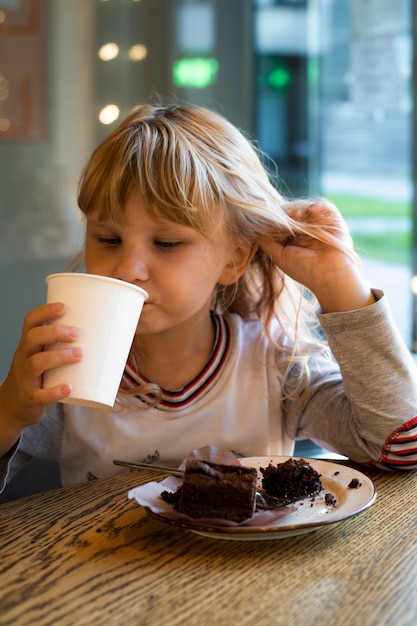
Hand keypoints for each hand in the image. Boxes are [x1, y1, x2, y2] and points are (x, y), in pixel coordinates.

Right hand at [0, 303, 82, 452]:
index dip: (44, 312)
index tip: (63, 307)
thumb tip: (109, 333)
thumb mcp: (44, 355)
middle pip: (32, 338)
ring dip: (58, 357)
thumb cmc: (39, 375)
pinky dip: (54, 392)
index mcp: (29, 344)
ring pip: (35, 363)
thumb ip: (66, 345)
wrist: (15, 404)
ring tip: (79, 355)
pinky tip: (69, 388)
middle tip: (76, 333)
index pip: (30, 322)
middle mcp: (23, 357)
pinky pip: (38, 395)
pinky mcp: (28, 398)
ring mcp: (24, 378)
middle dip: (54, 332)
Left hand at [260, 199, 374, 312]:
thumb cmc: (304, 269)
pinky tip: (311, 211)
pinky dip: (318, 207)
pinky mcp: (334, 222)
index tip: (271, 219)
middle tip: (283, 216)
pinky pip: (326, 207)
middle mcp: (307, 231)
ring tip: (295, 215)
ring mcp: (320, 226)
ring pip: (307, 208)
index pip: (283, 222)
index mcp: (295, 239)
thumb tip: (254, 230)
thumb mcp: (280, 256)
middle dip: (287, 212)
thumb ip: (267, 244)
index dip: (277, 218)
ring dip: (300, 208)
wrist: (329, 276)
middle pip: (294, 212)